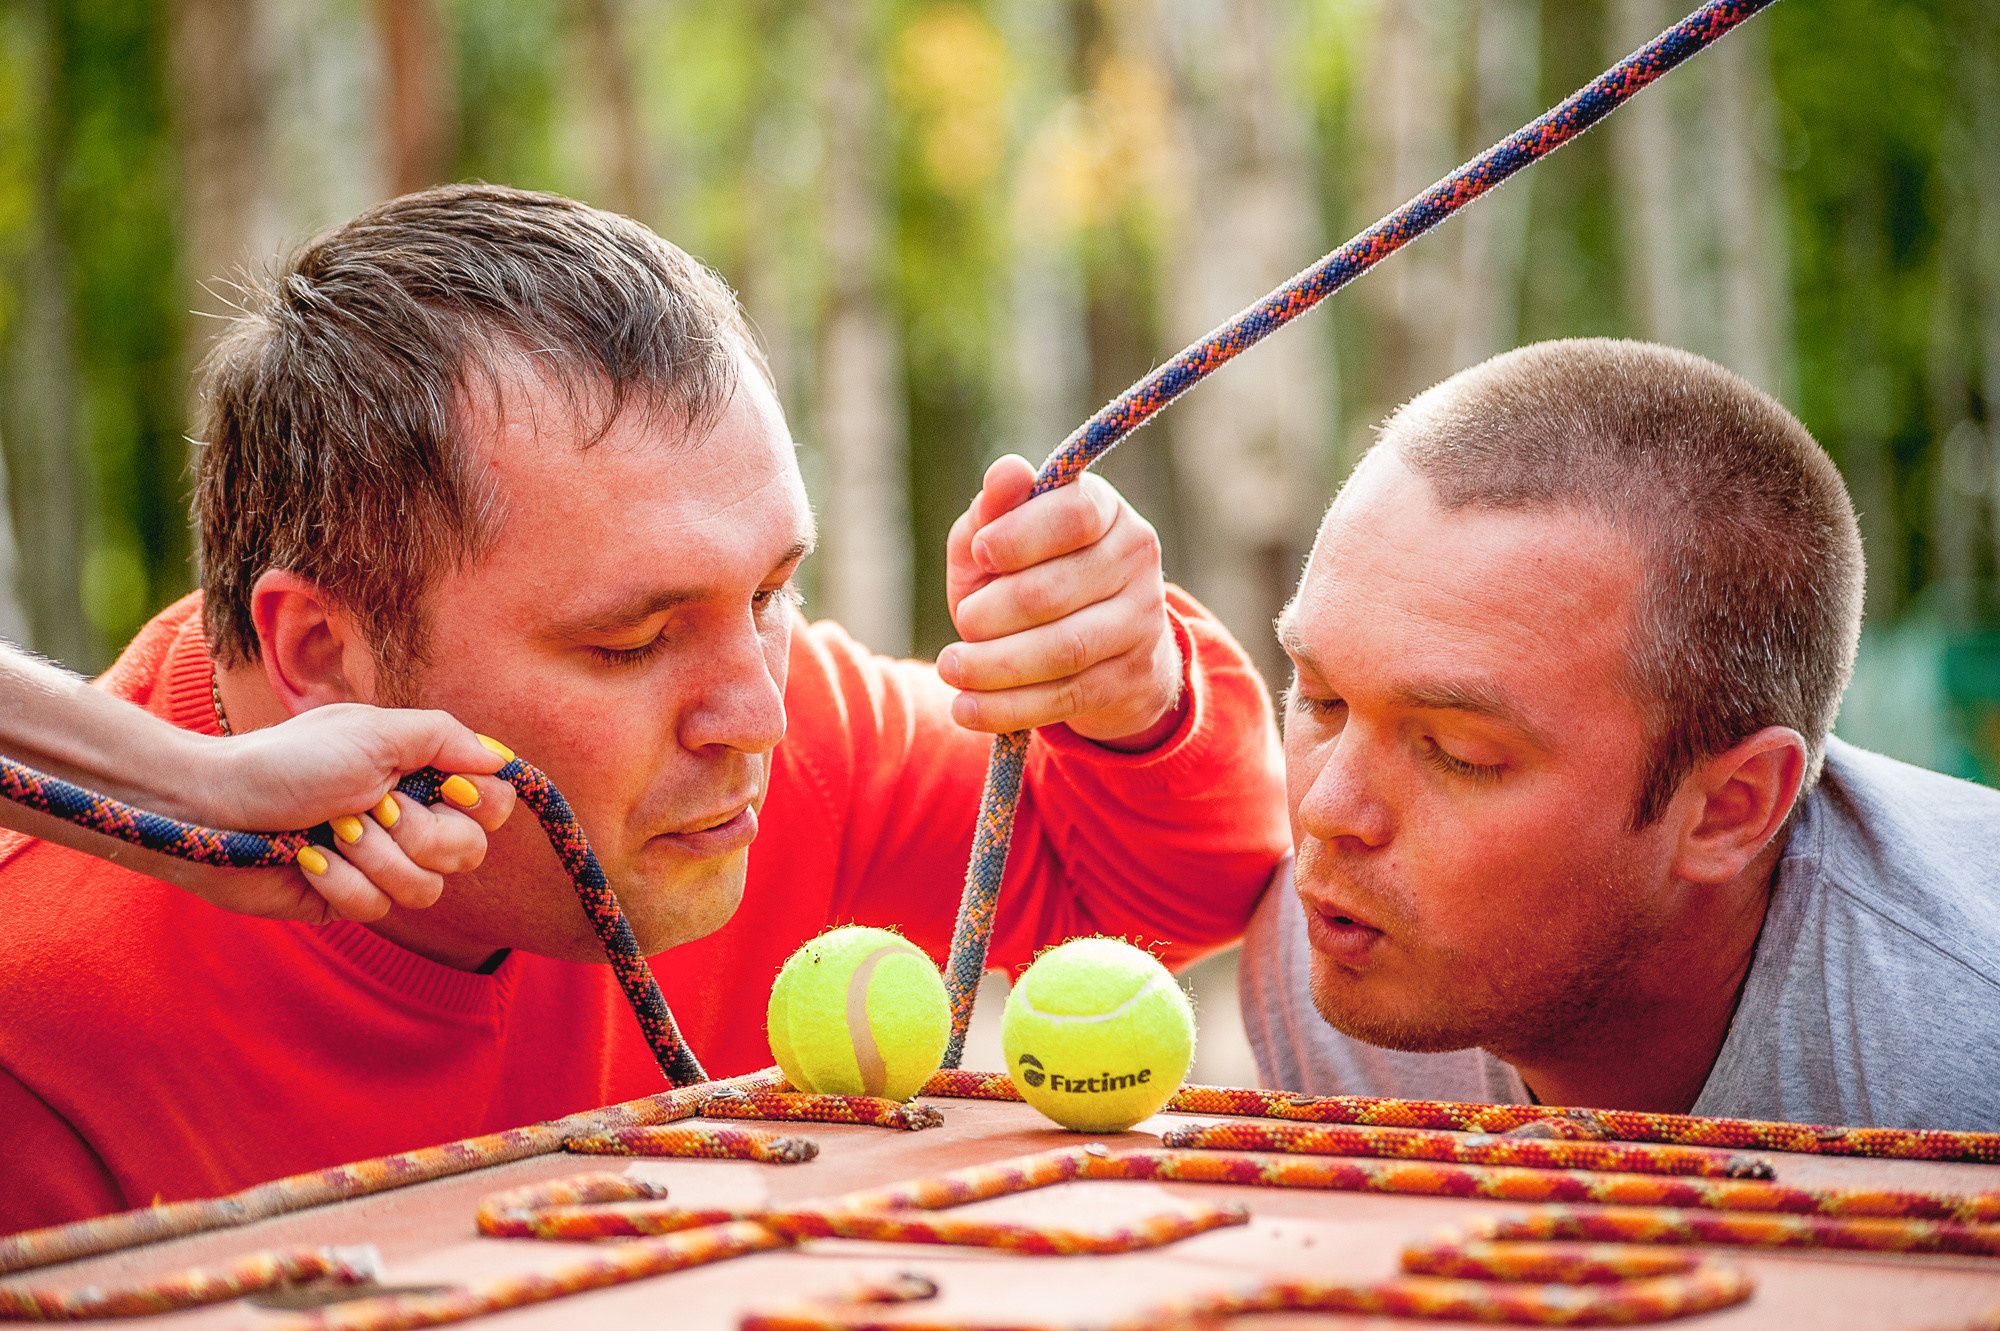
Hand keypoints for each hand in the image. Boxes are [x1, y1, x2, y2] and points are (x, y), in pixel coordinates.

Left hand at [169, 705, 517, 924]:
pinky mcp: (349, 901)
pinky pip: (377, 909)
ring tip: (332, 831)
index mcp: (423, 778)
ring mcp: (382, 866)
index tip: (445, 787)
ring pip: (426, 890)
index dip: (479, 803)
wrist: (217, 806)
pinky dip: (339, 880)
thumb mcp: (375, 732)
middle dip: (416, 832)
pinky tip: (308, 859)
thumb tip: (502, 760)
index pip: (494, 805)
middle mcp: (411, 823)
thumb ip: (446, 738)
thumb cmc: (291, 759)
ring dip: (373, 857)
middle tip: (369, 807)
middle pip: (468, 852)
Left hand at [939, 454, 1183, 749]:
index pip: (1073, 514)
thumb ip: (995, 510)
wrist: (1101, 647)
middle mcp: (1135, 560)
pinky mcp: (1129, 679)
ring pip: (1062, 650)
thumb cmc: (1032, 576)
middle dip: (992, 612)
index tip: (980, 553)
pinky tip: (965, 708)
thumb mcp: (1002, 540)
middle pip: (1055, 589)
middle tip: (961, 621)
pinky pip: (1064, 698)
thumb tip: (1007, 471)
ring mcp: (1140, 622)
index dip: (1020, 536)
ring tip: (949, 668)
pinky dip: (1006, 707)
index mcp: (1104, 510)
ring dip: (993, 665)